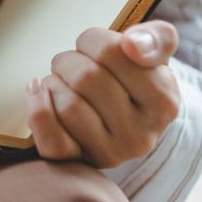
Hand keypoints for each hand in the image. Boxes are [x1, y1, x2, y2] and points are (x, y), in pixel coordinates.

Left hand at [24, 20, 180, 167]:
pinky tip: (37, 91)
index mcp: (164, 102)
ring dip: (54, 82)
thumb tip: (132, 44)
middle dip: (69, 59)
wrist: (126, 119)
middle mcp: (141, 135)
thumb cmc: (135, 77)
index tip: (94, 43)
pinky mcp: (81, 163)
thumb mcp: (155, 53)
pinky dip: (38, 109)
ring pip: (67, 106)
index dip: (93, 39)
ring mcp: (111, 154)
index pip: (112, 52)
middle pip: (86, 78)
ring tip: (61, 79)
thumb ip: (154, 38)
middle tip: (72, 61)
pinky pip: (51, 140)